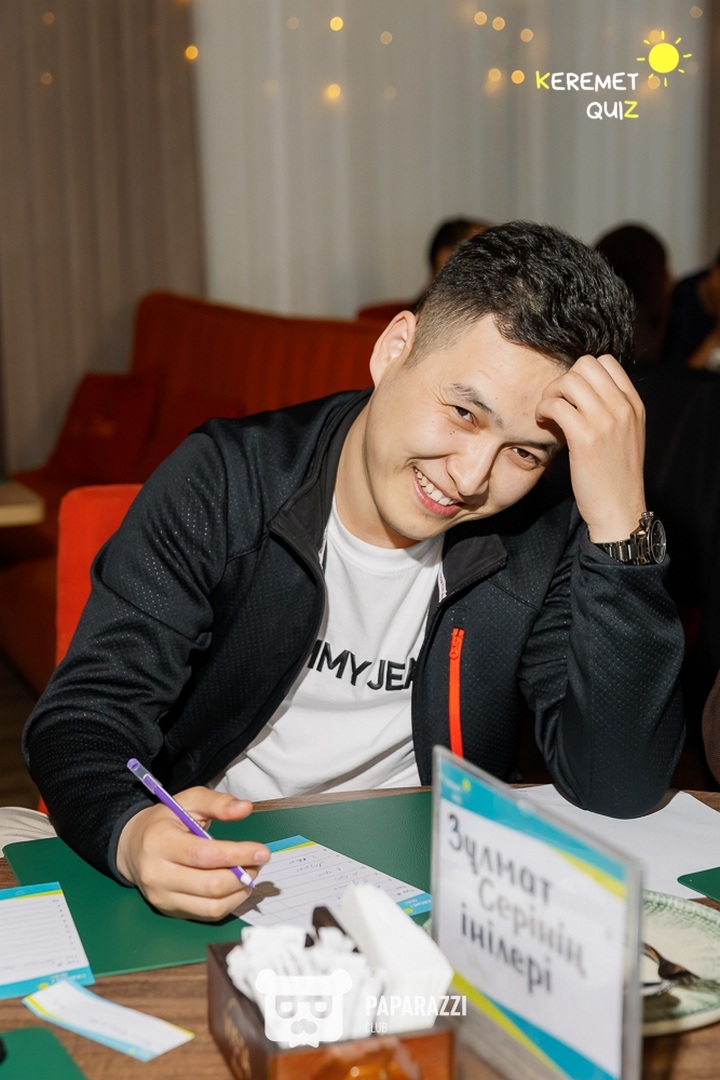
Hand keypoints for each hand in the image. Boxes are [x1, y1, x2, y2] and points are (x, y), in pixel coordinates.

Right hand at [116, 786, 269, 919]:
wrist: (133, 847)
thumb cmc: (164, 821)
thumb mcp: (187, 801)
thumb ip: (217, 802)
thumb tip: (244, 808)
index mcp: (158, 842)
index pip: (202, 855)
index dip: (236, 854)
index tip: (262, 851)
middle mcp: (157, 875)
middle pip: (209, 885)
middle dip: (242, 875)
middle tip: (259, 861)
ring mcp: (162, 897)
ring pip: (212, 906)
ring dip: (240, 892)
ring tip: (250, 873)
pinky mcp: (170, 911)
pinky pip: (207, 914)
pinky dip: (229, 902)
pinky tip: (237, 886)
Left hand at [534, 354, 645, 541]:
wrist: (619, 508)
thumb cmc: (615, 476)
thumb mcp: (626, 435)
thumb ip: (613, 410)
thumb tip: (584, 391)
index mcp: (634, 404)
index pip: (606, 362)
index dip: (582, 373)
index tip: (572, 395)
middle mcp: (623, 407)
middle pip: (585, 364)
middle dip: (564, 380)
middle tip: (556, 402)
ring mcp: (606, 420)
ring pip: (569, 380)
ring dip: (551, 393)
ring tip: (548, 413)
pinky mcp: (585, 437)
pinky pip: (556, 405)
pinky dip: (543, 409)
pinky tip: (542, 423)